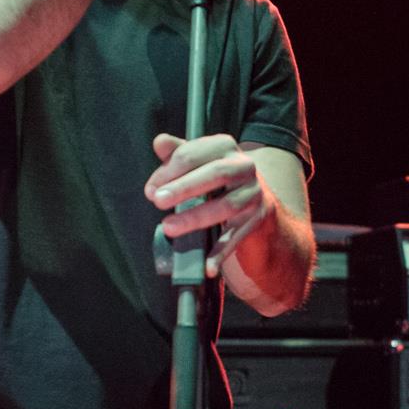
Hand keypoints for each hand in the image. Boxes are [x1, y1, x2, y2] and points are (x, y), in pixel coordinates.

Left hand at [146, 133, 272, 276]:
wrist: (257, 204)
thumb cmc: (217, 180)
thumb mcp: (198, 163)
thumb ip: (178, 153)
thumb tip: (159, 142)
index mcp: (225, 146)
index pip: (194, 153)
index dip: (169, 171)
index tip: (151, 190)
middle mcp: (245, 166)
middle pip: (216, 173)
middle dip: (184, 187)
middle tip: (158, 201)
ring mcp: (255, 193)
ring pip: (227, 205)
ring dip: (195, 217)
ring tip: (169, 228)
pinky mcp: (258, 219)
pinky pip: (237, 236)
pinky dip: (221, 252)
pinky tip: (206, 266)